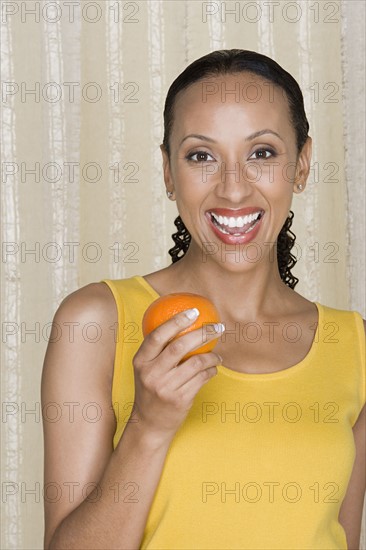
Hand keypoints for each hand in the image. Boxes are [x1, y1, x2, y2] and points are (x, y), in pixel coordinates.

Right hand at [131, 309, 223, 444]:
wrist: (149, 424)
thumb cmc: (151, 389)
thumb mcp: (145, 369)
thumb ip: (158, 350)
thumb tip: (184, 322)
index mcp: (140, 361)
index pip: (157, 336)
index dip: (176, 321)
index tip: (193, 312)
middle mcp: (151, 373)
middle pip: (179, 346)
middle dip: (202, 333)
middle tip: (217, 327)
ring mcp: (165, 387)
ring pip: (195, 363)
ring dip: (211, 356)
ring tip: (217, 355)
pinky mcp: (179, 399)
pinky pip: (201, 379)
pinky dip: (211, 370)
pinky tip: (213, 369)